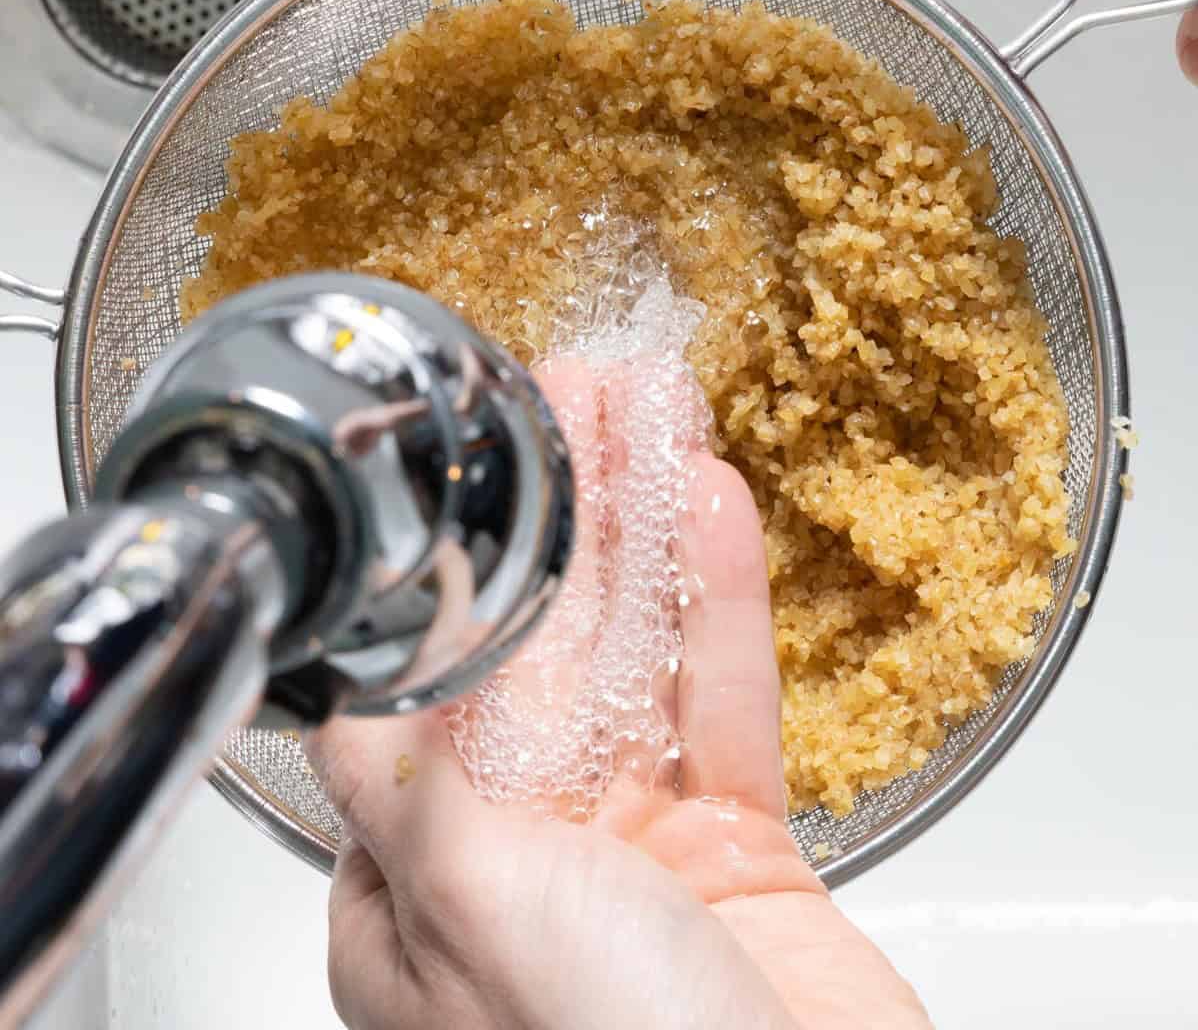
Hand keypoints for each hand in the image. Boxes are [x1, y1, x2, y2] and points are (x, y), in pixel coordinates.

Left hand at [307, 359, 930, 1029]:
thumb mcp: (477, 918)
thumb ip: (404, 789)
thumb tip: (339, 688)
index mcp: (429, 888)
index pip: (439, 683)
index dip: (467, 568)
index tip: (490, 470)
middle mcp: (527, 858)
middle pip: (549, 648)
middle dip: (567, 516)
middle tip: (583, 396)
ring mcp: (639, 843)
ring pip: (642, 653)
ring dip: (646, 530)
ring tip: (653, 415)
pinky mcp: (739, 841)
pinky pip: (727, 700)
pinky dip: (722, 604)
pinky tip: (712, 507)